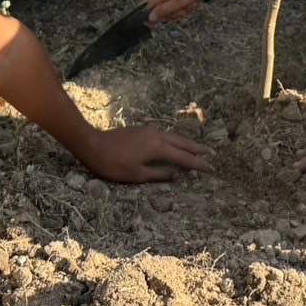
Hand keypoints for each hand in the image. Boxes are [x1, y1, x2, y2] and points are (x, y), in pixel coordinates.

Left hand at [79, 126, 213, 182]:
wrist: (93, 144)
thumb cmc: (113, 164)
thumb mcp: (137, 175)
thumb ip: (160, 174)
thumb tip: (178, 175)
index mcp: (157, 147)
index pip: (183, 157)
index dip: (197, 164)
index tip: (211, 168)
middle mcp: (157, 136)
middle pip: (182, 143)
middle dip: (198, 149)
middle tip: (212, 154)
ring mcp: (150, 130)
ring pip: (174, 137)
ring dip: (188, 143)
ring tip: (199, 149)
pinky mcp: (143, 130)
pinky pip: (166, 135)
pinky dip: (176, 140)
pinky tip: (176, 144)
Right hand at [146, 0, 211, 25]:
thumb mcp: (178, 2)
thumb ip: (163, 11)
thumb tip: (150, 18)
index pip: (146, 9)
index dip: (150, 19)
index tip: (154, 27)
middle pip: (160, 9)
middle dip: (172, 13)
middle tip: (183, 11)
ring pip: (170, 6)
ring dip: (181, 8)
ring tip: (190, 4)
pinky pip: (176, 0)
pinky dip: (184, 3)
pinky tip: (192, 0)